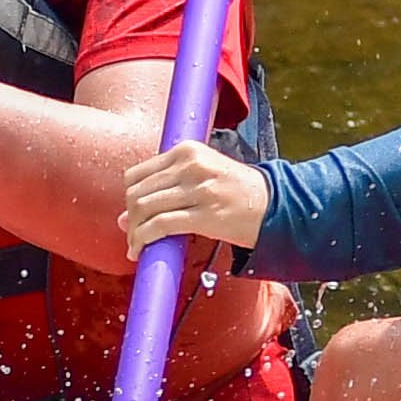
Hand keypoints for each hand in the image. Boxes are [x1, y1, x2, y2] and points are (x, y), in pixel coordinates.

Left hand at [119, 140, 271, 256]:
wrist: (275, 206)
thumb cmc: (237, 191)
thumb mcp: (202, 175)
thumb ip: (166, 188)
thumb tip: (124, 217)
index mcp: (188, 150)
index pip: (137, 173)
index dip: (128, 197)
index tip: (131, 214)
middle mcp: (191, 165)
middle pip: (137, 192)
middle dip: (129, 218)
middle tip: (132, 234)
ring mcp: (198, 189)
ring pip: (143, 209)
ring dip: (133, 232)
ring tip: (136, 245)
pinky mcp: (205, 214)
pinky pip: (160, 226)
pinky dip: (143, 240)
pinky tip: (141, 250)